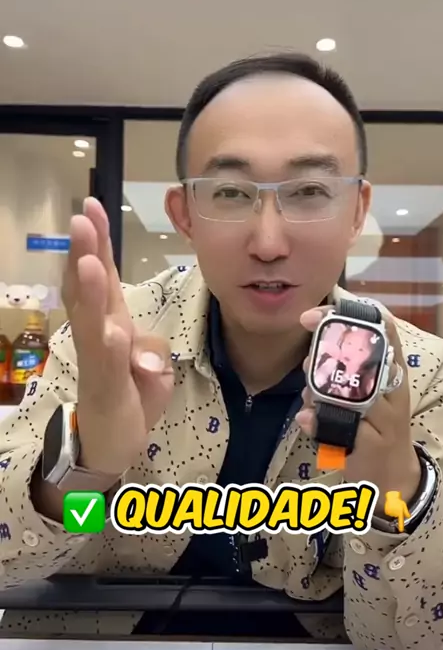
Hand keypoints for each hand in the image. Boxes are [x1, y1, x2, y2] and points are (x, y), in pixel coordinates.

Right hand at [61, 198, 174, 475]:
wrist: (113, 442)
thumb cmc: (131, 393)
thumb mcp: (152, 363)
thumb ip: (151, 346)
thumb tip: (142, 352)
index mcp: (110, 321)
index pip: (103, 275)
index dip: (99, 242)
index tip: (93, 206)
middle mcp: (98, 335)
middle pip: (90, 289)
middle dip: (87, 252)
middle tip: (83, 217)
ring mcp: (98, 362)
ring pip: (93, 322)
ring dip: (90, 292)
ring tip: (88, 261)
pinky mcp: (105, 390)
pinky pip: (108, 367)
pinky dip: (110, 349)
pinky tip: (111, 332)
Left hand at [296, 306, 420, 508]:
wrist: (395, 476)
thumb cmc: (377, 427)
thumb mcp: (368, 394)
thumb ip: (344, 373)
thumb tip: (310, 355)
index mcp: (392, 372)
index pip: (381, 332)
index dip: (348, 318)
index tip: (312, 316)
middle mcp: (393, 392)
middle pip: (368, 359)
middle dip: (331, 354)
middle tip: (306, 360)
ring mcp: (386, 420)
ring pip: (354, 393)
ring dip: (322, 389)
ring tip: (307, 388)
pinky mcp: (374, 446)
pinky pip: (345, 429)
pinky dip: (320, 422)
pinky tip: (305, 418)